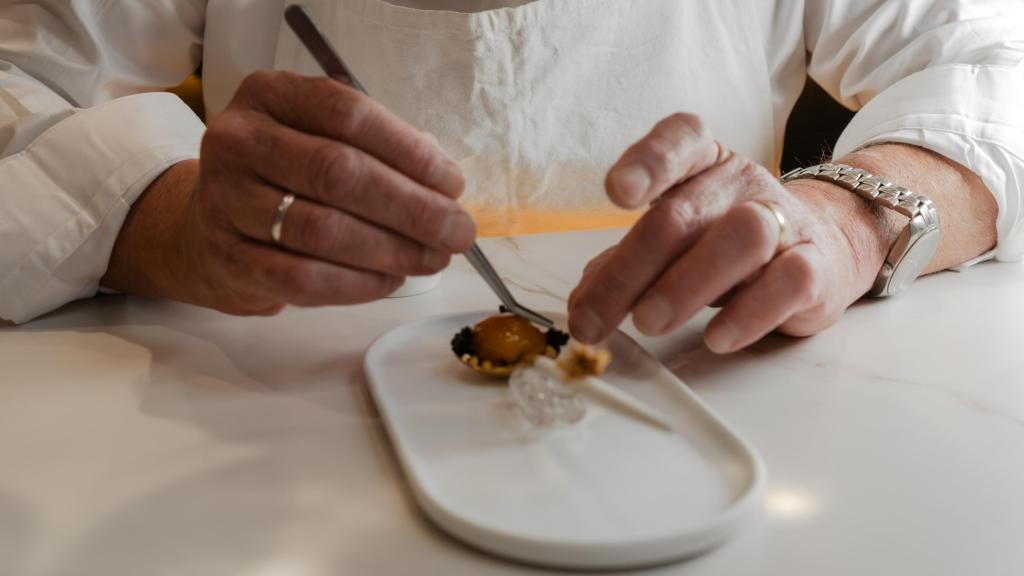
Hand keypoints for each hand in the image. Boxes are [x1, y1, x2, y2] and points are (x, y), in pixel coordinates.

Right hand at [105, 70, 475, 314]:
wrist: (207, 230)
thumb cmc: (285, 179)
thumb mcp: (321, 141)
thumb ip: (381, 152)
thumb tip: (446, 189)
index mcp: (270, 95)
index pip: (349, 114)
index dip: (410, 151)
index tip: (453, 183)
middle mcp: (239, 140)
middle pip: (339, 173)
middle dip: (412, 208)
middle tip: (456, 232)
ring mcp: (224, 199)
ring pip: (322, 230)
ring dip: (391, 250)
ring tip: (432, 259)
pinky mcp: (225, 256)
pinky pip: (302, 278)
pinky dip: (357, 284)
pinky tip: (389, 281)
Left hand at [568, 113, 887, 352]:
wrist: (825, 250)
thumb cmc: (727, 245)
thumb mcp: (674, 244)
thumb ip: (625, 265)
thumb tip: (583, 304)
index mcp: (702, 164)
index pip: (681, 139)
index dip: (649, 160)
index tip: (617, 192)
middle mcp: (741, 184)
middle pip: (684, 213)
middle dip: (632, 267)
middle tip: (596, 317)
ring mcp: (784, 222)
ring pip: (741, 236)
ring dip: (685, 284)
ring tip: (648, 323)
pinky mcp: (816, 269)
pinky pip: (788, 282)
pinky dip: (749, 313)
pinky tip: (716, 338)